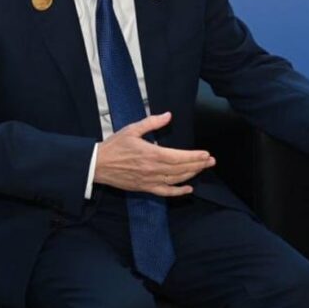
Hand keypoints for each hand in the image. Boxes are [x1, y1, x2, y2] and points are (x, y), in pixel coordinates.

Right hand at [95, 112, 215, 196]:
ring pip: (175, 180)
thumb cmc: (114, 146)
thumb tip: (168, 115)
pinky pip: (164, 192)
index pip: (179, 157)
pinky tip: (188, 188)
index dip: (194, 157)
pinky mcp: (144, 188)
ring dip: (191, 175)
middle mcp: (153, 169)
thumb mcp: (132, 129)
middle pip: (181, 169)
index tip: (206, 154)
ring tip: (203, 169)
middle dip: (198, 165)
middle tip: (211, 161)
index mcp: (151, 154)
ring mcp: (149, 180)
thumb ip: (152, 122)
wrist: (96, 165)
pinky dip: (178, 191)